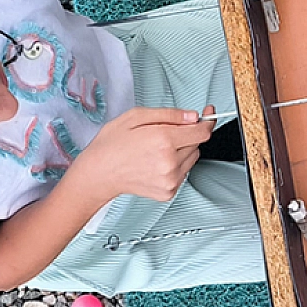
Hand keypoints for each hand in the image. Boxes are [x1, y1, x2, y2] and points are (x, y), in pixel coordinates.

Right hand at [77, 106, 216, 201]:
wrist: (98, 174)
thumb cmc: (112, 144)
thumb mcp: (136, 116)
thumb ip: (169, 114)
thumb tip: (193, 116)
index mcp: (163, 140)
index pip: (202, 132)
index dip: (207, 121)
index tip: (208, 114)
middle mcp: (170, 162)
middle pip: (197, 144)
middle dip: (187, 134)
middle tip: (165, 133)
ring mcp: (170, 180)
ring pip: (192, 158)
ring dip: (182, 150)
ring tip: (157, 149)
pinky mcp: (168, 192)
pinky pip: (183, 172)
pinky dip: (175, 165)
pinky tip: (155, 162)